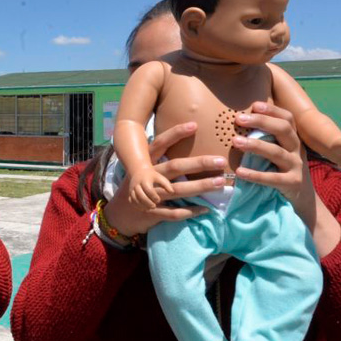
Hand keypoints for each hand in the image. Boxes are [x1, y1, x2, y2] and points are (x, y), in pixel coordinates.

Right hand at [103, 122, 226, 236]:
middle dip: (199, 163)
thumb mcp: (142, 171)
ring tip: (220, 183)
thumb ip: (160, 161)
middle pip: (175, 167)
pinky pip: (173, 212)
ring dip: (200, 186)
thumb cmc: (137, 188)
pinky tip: (205, 209)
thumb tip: (185, 147)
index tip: (194, 125)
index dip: (175, 134)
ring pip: (177, 190)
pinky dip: (189, 211)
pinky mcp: (152, 213)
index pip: (160, 143)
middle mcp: (148, 177)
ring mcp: (149, 196)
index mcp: (145, 163)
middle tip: (221, 161)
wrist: (119, 215)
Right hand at [126, 167, 171, 210]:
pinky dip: (136, 205)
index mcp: (145, 180)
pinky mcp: (130, 193)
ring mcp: (132, 189)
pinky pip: (131, 201)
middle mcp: (137, 184)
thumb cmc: (153, 176)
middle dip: (147, 202)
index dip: (154, 196)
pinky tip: (144, 208)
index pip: (148, 190)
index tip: (158, 200)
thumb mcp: (160, 178)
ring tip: (149, 208)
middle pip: (140, 195)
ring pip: (134, 199)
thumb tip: (172, 192)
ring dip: (141, 205)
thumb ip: (166, 184)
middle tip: (154, 206)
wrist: (139, 172)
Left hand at [230, 102, 308, 204]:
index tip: (254, 105)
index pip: (287, 119)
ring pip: (277, 152)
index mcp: (293, 139)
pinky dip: (255, 175)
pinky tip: (239, 172)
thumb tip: (242, 120)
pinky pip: (273, 179)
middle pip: (283, 130)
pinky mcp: (292, 183)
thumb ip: (267, 138)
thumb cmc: (283, 169)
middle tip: (239, 119)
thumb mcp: (279, 151)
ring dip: (255, 145)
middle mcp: (297, 149)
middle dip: (262, 122)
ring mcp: (296, 166)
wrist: (303, 198)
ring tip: (235, 141)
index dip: (272, 110)